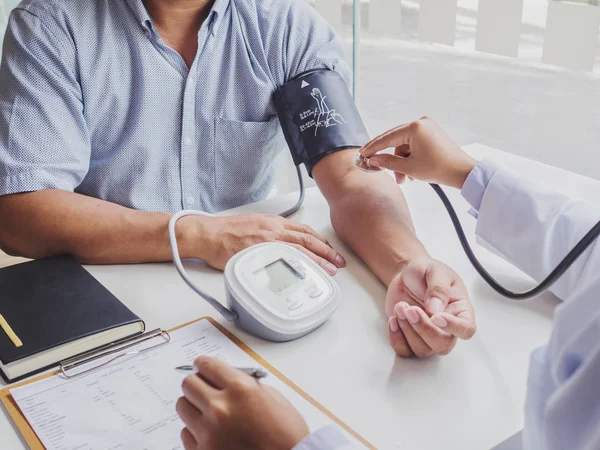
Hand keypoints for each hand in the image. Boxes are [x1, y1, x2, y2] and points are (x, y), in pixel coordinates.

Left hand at [177, 357, 309, 449]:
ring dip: (194, 407)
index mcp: (240, 389)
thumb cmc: (286, 433)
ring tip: (210, 413)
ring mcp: (209, 432)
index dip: (203, 365)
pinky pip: (186, 433)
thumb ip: (244, 384)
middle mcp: (220, 408)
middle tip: (206, 389)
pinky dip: (196, 431)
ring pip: (182, 406)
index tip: (202, 367)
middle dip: (197, 383)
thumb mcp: (271, 397)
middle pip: (188, 383)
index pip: (205, 364)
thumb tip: (223, 378)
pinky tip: (213, 433)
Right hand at [188, 214, 345, 273]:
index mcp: (273, 222)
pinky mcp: (258, 253)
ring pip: (299, 250)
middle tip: (339, 262)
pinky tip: (305, 274)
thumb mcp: (254, 225)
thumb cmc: (225, 231)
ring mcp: (266, 242)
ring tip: (330, 270)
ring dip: (318, 260)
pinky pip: (282, 260)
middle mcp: (272, 230)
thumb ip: (270, 232)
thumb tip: (282, 242)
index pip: (303, 230)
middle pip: (307, 239)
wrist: (207, 234)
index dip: (320, 241)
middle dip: (326, 251)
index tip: (330, 249)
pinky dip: (297, 267)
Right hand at [360, 117, 477, 188]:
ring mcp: (427, 127)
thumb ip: (387, 162)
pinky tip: (410, 171)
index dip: (373, 148)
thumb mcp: (408, 167)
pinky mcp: (431, 133)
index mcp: (414, 127)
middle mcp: (420, 123)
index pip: (387, 138)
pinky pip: (413, 144)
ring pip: (404, 145)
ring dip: (400, 162)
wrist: (462, 172)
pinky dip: (409, 157)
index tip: (362, 154)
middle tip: (374, 165)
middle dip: (388, 158)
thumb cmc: (438, 168)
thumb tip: (373, 160)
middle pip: (394, 140)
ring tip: (403, 178)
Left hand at [385, 258, 475, 357]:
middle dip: (424, 329)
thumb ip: (438, 288)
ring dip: (407, 330)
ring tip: (400, 307)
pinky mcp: (409, 337)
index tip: (437, 316)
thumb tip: (436, 309)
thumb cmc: (426, 271)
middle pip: (442, 345)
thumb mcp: (434, 271)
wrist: (406, 274)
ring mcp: (428, 335)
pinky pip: (404, 351)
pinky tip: (393, 319)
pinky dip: (396, 338)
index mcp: (460, 310)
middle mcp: (447, 327)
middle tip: (410, 309)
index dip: (454, 328)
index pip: (466, 329)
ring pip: (422, 350)